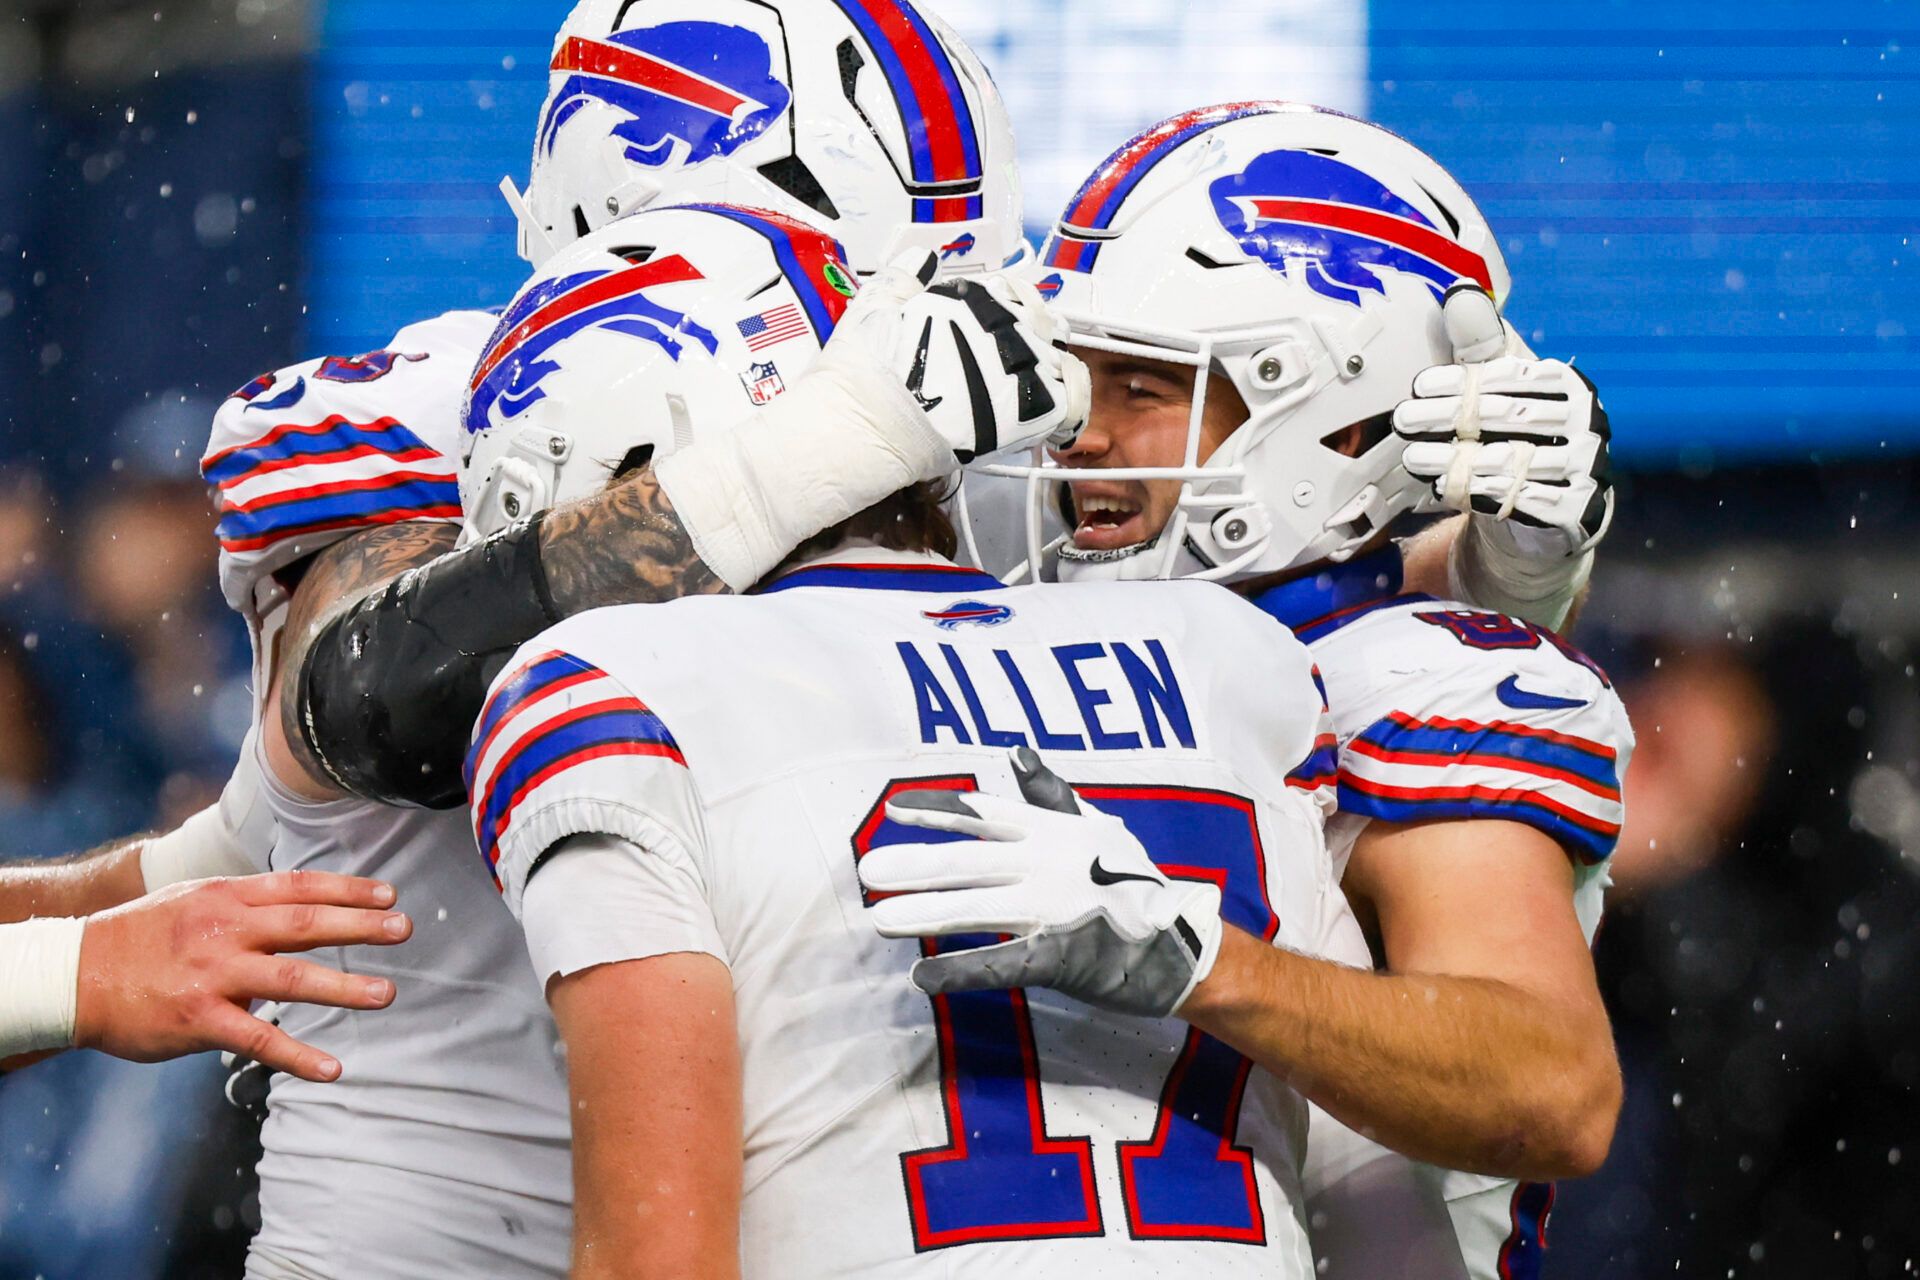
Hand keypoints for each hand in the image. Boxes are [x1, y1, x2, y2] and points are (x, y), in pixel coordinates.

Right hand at [73, 872, 412, 1081]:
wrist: (72, 975)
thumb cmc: (140, 937)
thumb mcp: (192, 900)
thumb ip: (246, 903)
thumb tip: (299, 908)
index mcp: (226, 897)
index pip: (299, 887)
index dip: (347, 889)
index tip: (389, 895)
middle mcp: (224, 931)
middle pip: (305, 923)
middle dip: (360, 926)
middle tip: (404, 929)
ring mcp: (212, 975)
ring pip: (291, 979)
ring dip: (344, 988)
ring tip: (386, 994)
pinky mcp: (199, 1020)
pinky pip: (258, 1040)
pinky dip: (298, 1056)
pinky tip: (333, 1068)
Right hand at [827, 254, 1090, 464]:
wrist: (872, 422)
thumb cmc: (866, 373)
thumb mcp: (875, 307)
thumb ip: (904, 278)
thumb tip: (924, 258)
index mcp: (970, 298)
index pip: (1006, 292)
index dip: (1005, 307)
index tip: (997, 324)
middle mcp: (1003, 324)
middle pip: (1040, 321)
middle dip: (1035, 333)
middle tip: (1022, 354)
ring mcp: (1023, 365)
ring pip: (1060, 356)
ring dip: (1053, 366)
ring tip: (1040, 384)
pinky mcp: (1033, 407)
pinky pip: (1072, 400)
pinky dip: (1069, 403)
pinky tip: (1057, 414)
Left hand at [858, 748, 1221, 1017]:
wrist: (1186, 942)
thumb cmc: (1136, 883)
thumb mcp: (1097, 826)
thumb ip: (1050, 795)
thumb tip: (1016, 753)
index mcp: (1052, 832)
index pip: (983, 814)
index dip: (936, 809)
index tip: (891, 809)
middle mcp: (1047, 864)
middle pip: (967, 861)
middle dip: (914, 864)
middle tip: (865, 873)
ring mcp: (1054, 910)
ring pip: (975, 908)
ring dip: (923, 913)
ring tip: (878, 919)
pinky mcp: (1062, 956)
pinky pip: (1002, 963)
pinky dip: (961, 971)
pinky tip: (923, 977)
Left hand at [1395, 285, 1614, 558]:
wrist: (1544, 506)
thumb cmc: (1514, 433)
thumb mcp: (1496, 385)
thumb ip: (1478, 342)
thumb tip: (1459, 288)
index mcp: (1567, 383)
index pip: (1511, 377)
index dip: (1461, 381)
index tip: (1418, 387)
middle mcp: (1586, 421)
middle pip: (1509, 416)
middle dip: (1449, 419)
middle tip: (1403, 421)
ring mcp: (1587, 466)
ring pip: (1514, 460)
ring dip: (1457, 460)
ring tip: (1414, 458)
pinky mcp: (1580, 509)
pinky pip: (1523, 501)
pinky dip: (1481, 494)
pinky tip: (1445, 490)